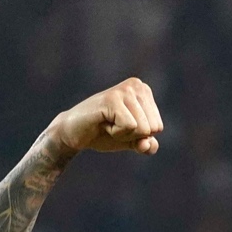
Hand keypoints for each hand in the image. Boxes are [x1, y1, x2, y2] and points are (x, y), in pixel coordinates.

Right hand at [47, 78, 164, 154]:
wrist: (73, 133)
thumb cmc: (104, 133)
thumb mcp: (132, 142)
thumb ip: (147, 145)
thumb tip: (148, 144)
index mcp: (144, 92)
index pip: (158, 127)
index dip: (139, 135)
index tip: (121, 125)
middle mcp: (136, 85)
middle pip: (153, 128)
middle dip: (133, 135)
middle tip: (113, 125)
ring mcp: (124, 90)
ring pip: (143, 128)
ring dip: (124, 134)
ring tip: (108, 123)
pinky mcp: (112, 99)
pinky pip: (130, 126)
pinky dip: (116, 133)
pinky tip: (104, 123)